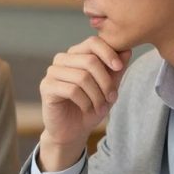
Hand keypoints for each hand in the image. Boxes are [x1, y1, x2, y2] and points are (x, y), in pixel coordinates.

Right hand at [38, 37, 130, 169]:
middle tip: (113, 98)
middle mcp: (62, 59)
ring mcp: (52, 72)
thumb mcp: (109, 88)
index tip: (120, 67)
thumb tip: (127, 49)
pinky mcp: (46, 87)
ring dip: (97, 95)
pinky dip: (85, 102)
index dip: (108, 53)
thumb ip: (116, 69)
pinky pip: (72, 90)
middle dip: (106, 81)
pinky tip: (87, 109)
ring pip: (82, 77)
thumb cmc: (91, 107)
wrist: (72, 131)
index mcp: (77, 54)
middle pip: (90, 60)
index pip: (93, 42)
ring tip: (101, 108)